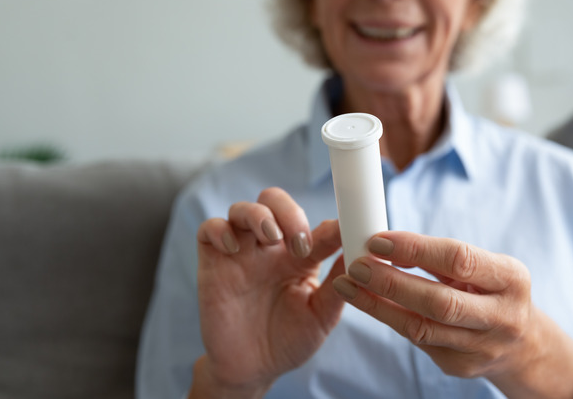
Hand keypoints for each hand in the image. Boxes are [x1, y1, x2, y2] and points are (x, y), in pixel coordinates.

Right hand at [191, 187, 344, 396]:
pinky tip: (233, 249)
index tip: (343, 232)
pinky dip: (220, 230)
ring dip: (258, 215)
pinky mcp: (213, 264)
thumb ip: (340, 287)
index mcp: (301, 257)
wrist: (252, 371)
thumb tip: (362, 259)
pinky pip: (209, 230)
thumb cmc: (290, 341)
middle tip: (299, 244)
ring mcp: (241, 253)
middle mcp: (271, 249)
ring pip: (242, 209)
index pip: (316, 226)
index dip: (332, 225)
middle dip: (289, 212)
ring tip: (271, 238)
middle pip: (274, 201)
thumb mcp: (321, 317)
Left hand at [332, 232, 572, 398]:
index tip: (378, 240)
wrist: (522, 344)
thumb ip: (443, 257)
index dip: (414, 249)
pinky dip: (389, 318)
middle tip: (357, 265)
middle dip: (391, 282)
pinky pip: (417, 340)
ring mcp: (482, 347)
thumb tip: (388, 245)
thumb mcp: (486, 267)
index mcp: (512, 279)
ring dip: (378, 304)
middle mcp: (502, 316)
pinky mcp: (460, 366)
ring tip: (349, 284)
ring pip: (421, 327)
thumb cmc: (494, 291)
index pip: (458, 259)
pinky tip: (367, 302)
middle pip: (438, 301)